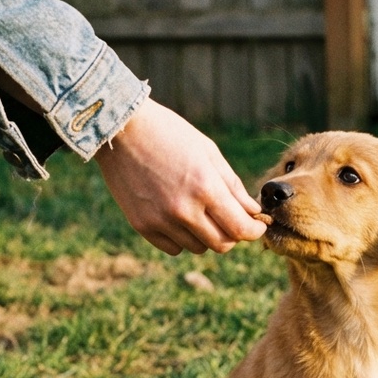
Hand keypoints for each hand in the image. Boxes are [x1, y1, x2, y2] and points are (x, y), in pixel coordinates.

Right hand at [94, 100, 266, 254]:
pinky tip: (180, 218)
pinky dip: (182, 238)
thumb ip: (233, 186)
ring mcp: (160, 220)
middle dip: (234, 235)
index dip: (254, 231)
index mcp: (205, 188)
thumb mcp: (208, 152)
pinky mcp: (142, 225)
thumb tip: (253, 212)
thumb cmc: (170, 134)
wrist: (120, 129)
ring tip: (202, 213)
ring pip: (198, 248)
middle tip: (231, 220)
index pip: (240, 229)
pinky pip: (174, 247)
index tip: (256, 225)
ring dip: (207, 236)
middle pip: (222, 245)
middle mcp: (184, 209)